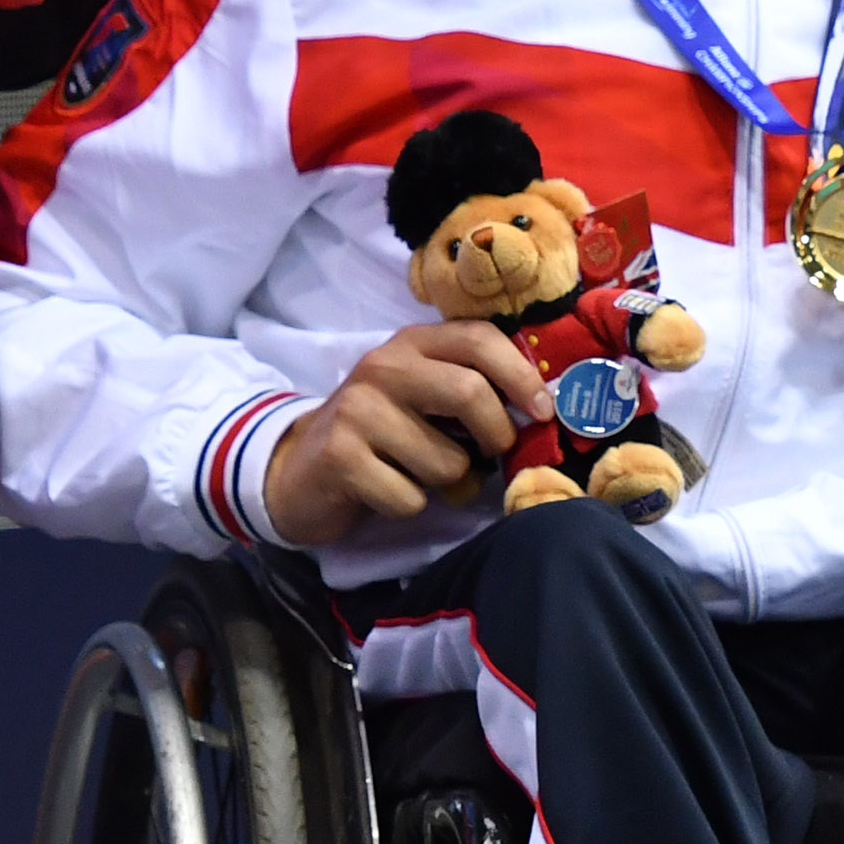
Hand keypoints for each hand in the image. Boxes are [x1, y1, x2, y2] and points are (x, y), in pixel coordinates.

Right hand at [262, 321, 551, 546]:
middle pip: (469, 393)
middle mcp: (382, 366)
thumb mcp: (423, 396)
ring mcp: (356, 410)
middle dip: (495, 435)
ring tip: (423, 476)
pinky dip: (411, 506)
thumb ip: (472, 389)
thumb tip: (543, 410)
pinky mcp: (340, 458)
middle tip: (491, 455)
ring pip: (446, 461)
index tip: (543, 412)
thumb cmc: (382, 435)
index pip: (479, 337)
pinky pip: (411, 497)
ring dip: (449, 483)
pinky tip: (387, 492)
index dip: (521, 375)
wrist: (299, 470)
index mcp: (411, 343)